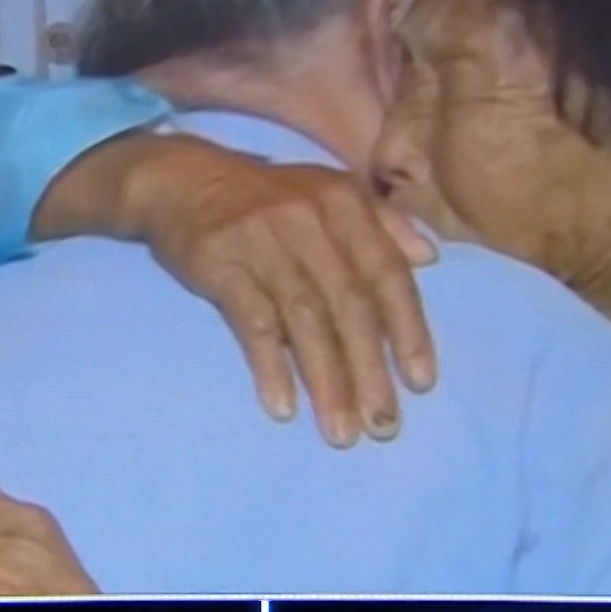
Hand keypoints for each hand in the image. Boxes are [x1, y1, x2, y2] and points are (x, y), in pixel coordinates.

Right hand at [123, 137, 438, 447]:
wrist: (181, 179)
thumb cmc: (265, 197)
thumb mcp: (327, 192)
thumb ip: (381, 222)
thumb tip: (428, 257)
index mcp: (344, 205)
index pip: (387, 273)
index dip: (408, 330)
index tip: (420, 383)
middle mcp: (310, 221)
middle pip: (349, 305)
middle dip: (369, 371)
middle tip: (383, 426)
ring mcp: (264, 243)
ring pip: (306, 321)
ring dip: (327, 382)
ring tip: (340, 432)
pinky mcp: (222, 265)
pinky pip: (254, 323)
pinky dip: (271, 367)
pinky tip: (282, 406)